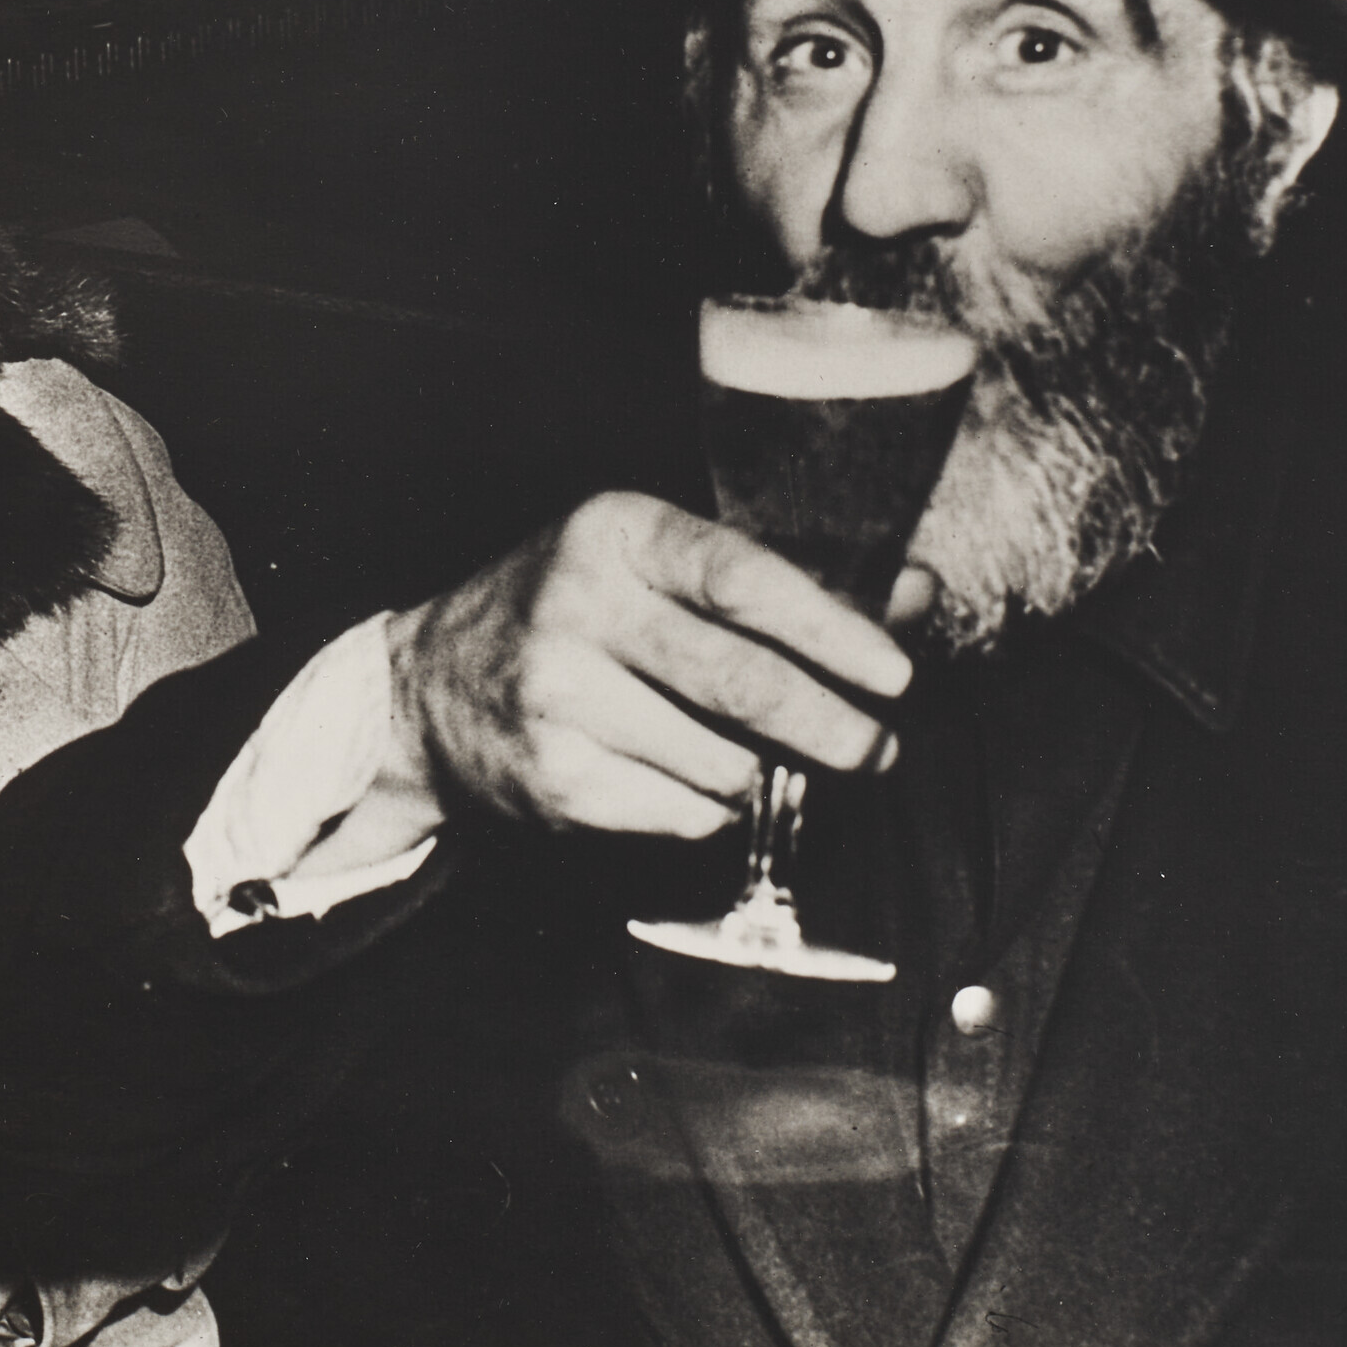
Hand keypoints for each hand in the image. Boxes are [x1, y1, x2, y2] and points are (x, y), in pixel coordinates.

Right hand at [387, 491, 916, 842]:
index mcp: (615, 532)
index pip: (743, 578)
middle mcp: (578, 606)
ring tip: (763, 763)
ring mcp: (559, 697)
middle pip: (742, 683)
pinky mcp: (554, 778)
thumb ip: (785, 577)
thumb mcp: (656, 564)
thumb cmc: (576, 615)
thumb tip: (916, 595)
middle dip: (833, 730)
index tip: (895, 675)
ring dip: (767, 776)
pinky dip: (713, 810)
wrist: (430, 690)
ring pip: (722, 763)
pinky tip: (692, 781)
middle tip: (876, 751)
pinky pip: (683, 814)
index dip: (832, 631)